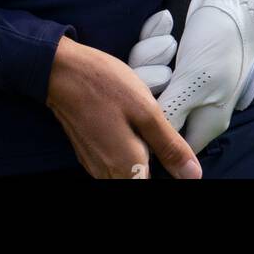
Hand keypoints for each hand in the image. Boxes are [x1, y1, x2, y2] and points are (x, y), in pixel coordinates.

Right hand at [46, 35, 201, 179]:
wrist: (60, 69)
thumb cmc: (104, 84)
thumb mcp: (145, 110)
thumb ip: (170, 146)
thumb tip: (194, 175)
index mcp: (126, 168)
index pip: (154, 183)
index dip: (167, 169)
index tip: (166, 147)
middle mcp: (108, 175)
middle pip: (141, 178)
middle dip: (154, 161)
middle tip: (152, 127)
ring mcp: (95, 165)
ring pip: (127, 172)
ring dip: (140, 154)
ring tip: (140, 122)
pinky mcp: (87, 153)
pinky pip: (114, 162)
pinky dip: (125, 148)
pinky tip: (125, 121)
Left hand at [128, 0, 253, 154]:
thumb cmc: (219, 44)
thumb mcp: (195, 82)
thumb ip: (172, 112)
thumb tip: (152, 145)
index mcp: (203, 119)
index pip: (172, 143)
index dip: (155, 131)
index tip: (144, 110)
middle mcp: (188, 100)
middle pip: (150, 103)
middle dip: (152, 78)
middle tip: (167, 68)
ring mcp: (176, 74)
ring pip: (144, 72)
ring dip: (153, 52)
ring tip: (171, 41)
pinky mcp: (166, 53)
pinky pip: (144, 49)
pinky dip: (153, 34)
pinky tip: (165, 23)